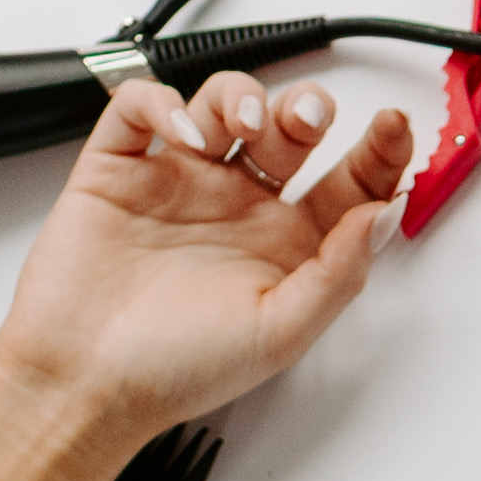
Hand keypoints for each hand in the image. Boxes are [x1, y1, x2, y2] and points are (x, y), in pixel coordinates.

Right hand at [0, 73, 413, 459]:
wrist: (86, 383)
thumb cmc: (178, 370)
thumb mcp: (280, 334)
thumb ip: (338, 274)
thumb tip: (384, 214)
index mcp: (285, 246)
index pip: (345, 182)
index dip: (377, 151)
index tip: (394, 129)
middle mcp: (238, 208)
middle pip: (288, 130)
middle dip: (305, 109)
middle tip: (307, 121)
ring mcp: (180, 182)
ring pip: (222, 104)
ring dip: (240, 96)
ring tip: (243, 123)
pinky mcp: (121, 168)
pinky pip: (141, 107)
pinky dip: (162, 103)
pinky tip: (181, 136)